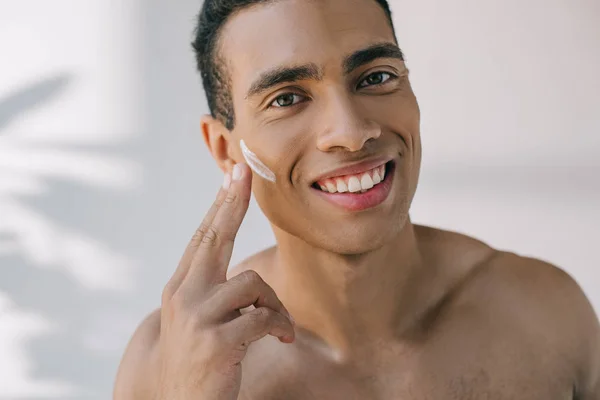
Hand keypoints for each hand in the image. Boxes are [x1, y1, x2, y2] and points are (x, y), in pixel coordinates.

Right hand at [156, 163, 294, 399]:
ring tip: (277, 325)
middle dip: (232, 203)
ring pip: (252, 283)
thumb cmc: (194, 357)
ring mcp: (198, 318)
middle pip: (214, 238)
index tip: (234, 176)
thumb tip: (245, 273)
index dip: (221, 205)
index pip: (203, 238)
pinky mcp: (217, 342)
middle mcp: (184, 296)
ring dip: (273, 304)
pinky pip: (263, 318)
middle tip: (244, 174)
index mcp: (181, 288)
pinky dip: (279, 325)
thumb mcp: (196, 319)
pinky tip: (281, 337)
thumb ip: (213, 291)